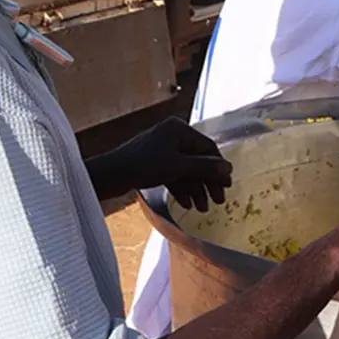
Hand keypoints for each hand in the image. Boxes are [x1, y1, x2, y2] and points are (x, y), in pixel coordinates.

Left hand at [116, 117, 232, 210]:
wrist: (109, 175)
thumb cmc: (144, 165)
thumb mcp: (178, 166)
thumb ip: (205, 167)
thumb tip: (229, 168)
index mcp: (179, 129)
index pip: (207, 148)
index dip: (219, 168)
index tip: (227, 186)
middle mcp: (172, 136)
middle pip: (198, 161)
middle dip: (207, 183)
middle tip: (217, 201)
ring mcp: (162, 149)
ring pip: (186, 170)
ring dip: (195, 189)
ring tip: (201, 209)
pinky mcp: (153, 163)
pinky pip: (174, 175)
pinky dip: (180, 188)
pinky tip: (185, 204)